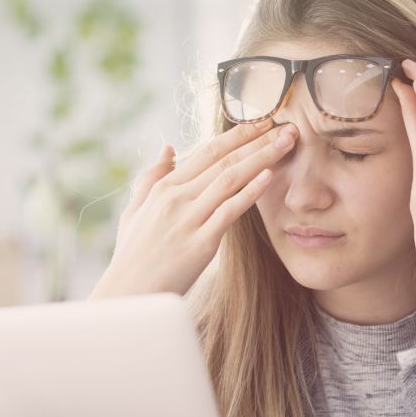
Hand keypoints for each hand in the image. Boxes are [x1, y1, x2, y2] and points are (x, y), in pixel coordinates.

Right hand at [90, 120, 298, 297]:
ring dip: (262, 157)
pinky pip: (229, 211)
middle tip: (286, 125)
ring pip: (230, 179)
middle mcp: (176, 198)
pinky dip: (250, 192)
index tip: (261, 122)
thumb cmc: (132, 257)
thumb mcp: (135, 211)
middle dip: (257, 140)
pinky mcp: (200, 244)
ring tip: (287, 142)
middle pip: (223, 160)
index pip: (207, 152)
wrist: (128, 294)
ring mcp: (188, 219)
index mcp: (164, 188)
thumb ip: (151, 178)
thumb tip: (168, 148)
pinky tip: (270, 176)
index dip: (237, 134)